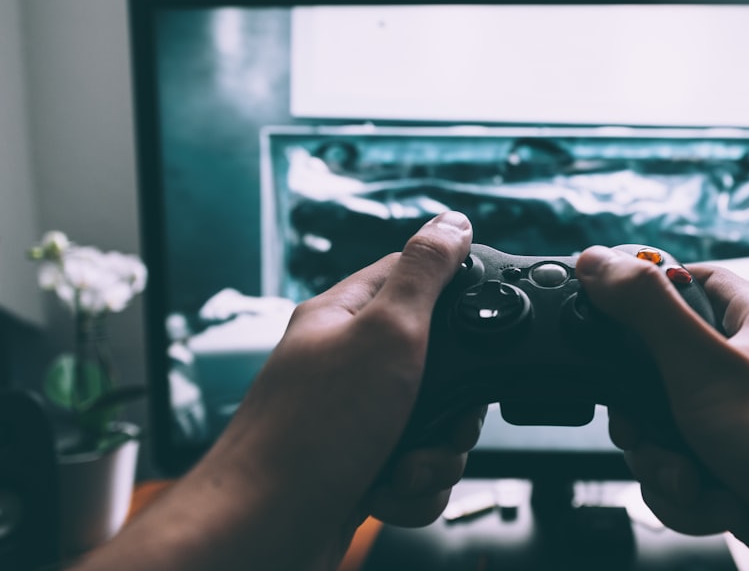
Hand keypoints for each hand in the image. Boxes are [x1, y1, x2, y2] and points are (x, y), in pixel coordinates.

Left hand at [80, 211, 477, 570]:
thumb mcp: (386, 334)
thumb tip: (452, 222)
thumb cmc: (308, 434)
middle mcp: (350, 364)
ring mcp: (356, 418)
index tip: (479, 317)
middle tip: (436, 415)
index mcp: (347, 317)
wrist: (264, 533)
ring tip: (405, 463)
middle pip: (441, 363)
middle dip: (454, 404)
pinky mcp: (364, 465)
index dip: (455, 294)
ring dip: (435, 455)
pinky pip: (418, 469)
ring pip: (437, 423)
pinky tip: (387, 490)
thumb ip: (425, 276)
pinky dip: (414, 488)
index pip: (413, 276)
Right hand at [576, 247, 748, 570]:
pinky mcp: (739, 476)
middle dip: (641, 415)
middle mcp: (746, 371)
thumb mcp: (710, 368)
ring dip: (664, 466)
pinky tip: (719, 506)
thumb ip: (647, 312)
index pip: (683, 283)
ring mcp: (743, 427)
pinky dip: (690, 499)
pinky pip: (684, 479)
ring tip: (694, 480)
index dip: (638, 298)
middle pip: (653, 372)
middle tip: (653, 430)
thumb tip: (597, 259)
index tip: (604, 321)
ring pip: (662, 433)